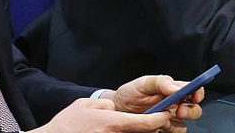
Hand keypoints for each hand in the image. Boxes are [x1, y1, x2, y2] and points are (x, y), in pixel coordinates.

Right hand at [31, 97, 173, 132]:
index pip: (146, 123)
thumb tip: (116, 110)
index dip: (161, 119)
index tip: (167, 114)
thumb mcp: (86, 105)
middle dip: (154, 128)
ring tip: (147, 126)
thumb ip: (106, 105)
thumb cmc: (67, 124)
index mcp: (112, 123)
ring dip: (140, 132)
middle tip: (160, 120)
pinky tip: (130, 130)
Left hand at [101, 74, 203, 123]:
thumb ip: (161, 82)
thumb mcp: (144, 83)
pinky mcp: (162, 130)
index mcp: (173, 90)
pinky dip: (168, 131)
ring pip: (184, 124)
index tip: (195, 95)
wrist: (116, 110)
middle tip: (179, 110)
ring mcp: (169, 119)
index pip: (193, 89)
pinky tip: (158, 127)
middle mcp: (174, 105)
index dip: (198, 92)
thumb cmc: (130, 94)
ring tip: (163, 120)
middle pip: (194, 109)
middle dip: (190, 110)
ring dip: (177, 123)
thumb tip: (177, 88)